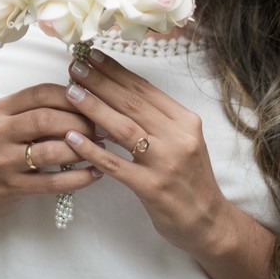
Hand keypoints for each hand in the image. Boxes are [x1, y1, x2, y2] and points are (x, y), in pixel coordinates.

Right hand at [0, 83, 101, 222]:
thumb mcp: (8, 123)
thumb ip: (36, 110)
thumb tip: (82, 99)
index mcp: (1, 110)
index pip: (40, 93)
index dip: (71, 96)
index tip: (92, 102)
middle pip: (46, 119)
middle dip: (79, 122)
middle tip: (100, 128)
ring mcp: (3, 161)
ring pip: (50, 151)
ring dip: (81, 149)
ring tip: (100, 148)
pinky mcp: (12, 188)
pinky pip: (51, 182)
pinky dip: (78, 178)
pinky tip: (94, 173)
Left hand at [61, 48, 235, 255]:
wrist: (209, 223)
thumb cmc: (189, 178)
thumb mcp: (181, 140)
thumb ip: (156, 117)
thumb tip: (116, 89)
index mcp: (185, 121)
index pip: (145, 89)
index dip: (116, 71)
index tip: (93, 55)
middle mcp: (178, 138)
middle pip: (132, 102)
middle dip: (100, 81)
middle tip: (75, 66)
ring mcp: (165, 163)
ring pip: (124, 128)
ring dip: (94, 108)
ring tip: (70, 92)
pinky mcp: (152, 188)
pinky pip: (116, 165)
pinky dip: (93, 150)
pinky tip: (72, 138)